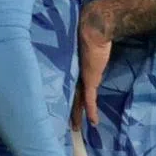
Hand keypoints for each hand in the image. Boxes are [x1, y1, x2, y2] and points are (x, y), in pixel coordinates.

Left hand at [72, 9, 113, 128]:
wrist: (93, 27)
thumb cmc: (88, 31)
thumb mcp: (84, 43)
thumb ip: (82, 49)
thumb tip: (84, 44)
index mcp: (70, 66)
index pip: (67, 84)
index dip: (65, 95)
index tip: (61, 104)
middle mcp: (73, 73)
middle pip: (69, 95)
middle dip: (68, 109)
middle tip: (64, 122)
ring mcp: (80, 77)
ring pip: (77, 101)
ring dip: (77, 115)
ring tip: (74, 128)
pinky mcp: (89, 80)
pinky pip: (89, 100)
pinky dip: (91, 111)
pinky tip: (94, 123)